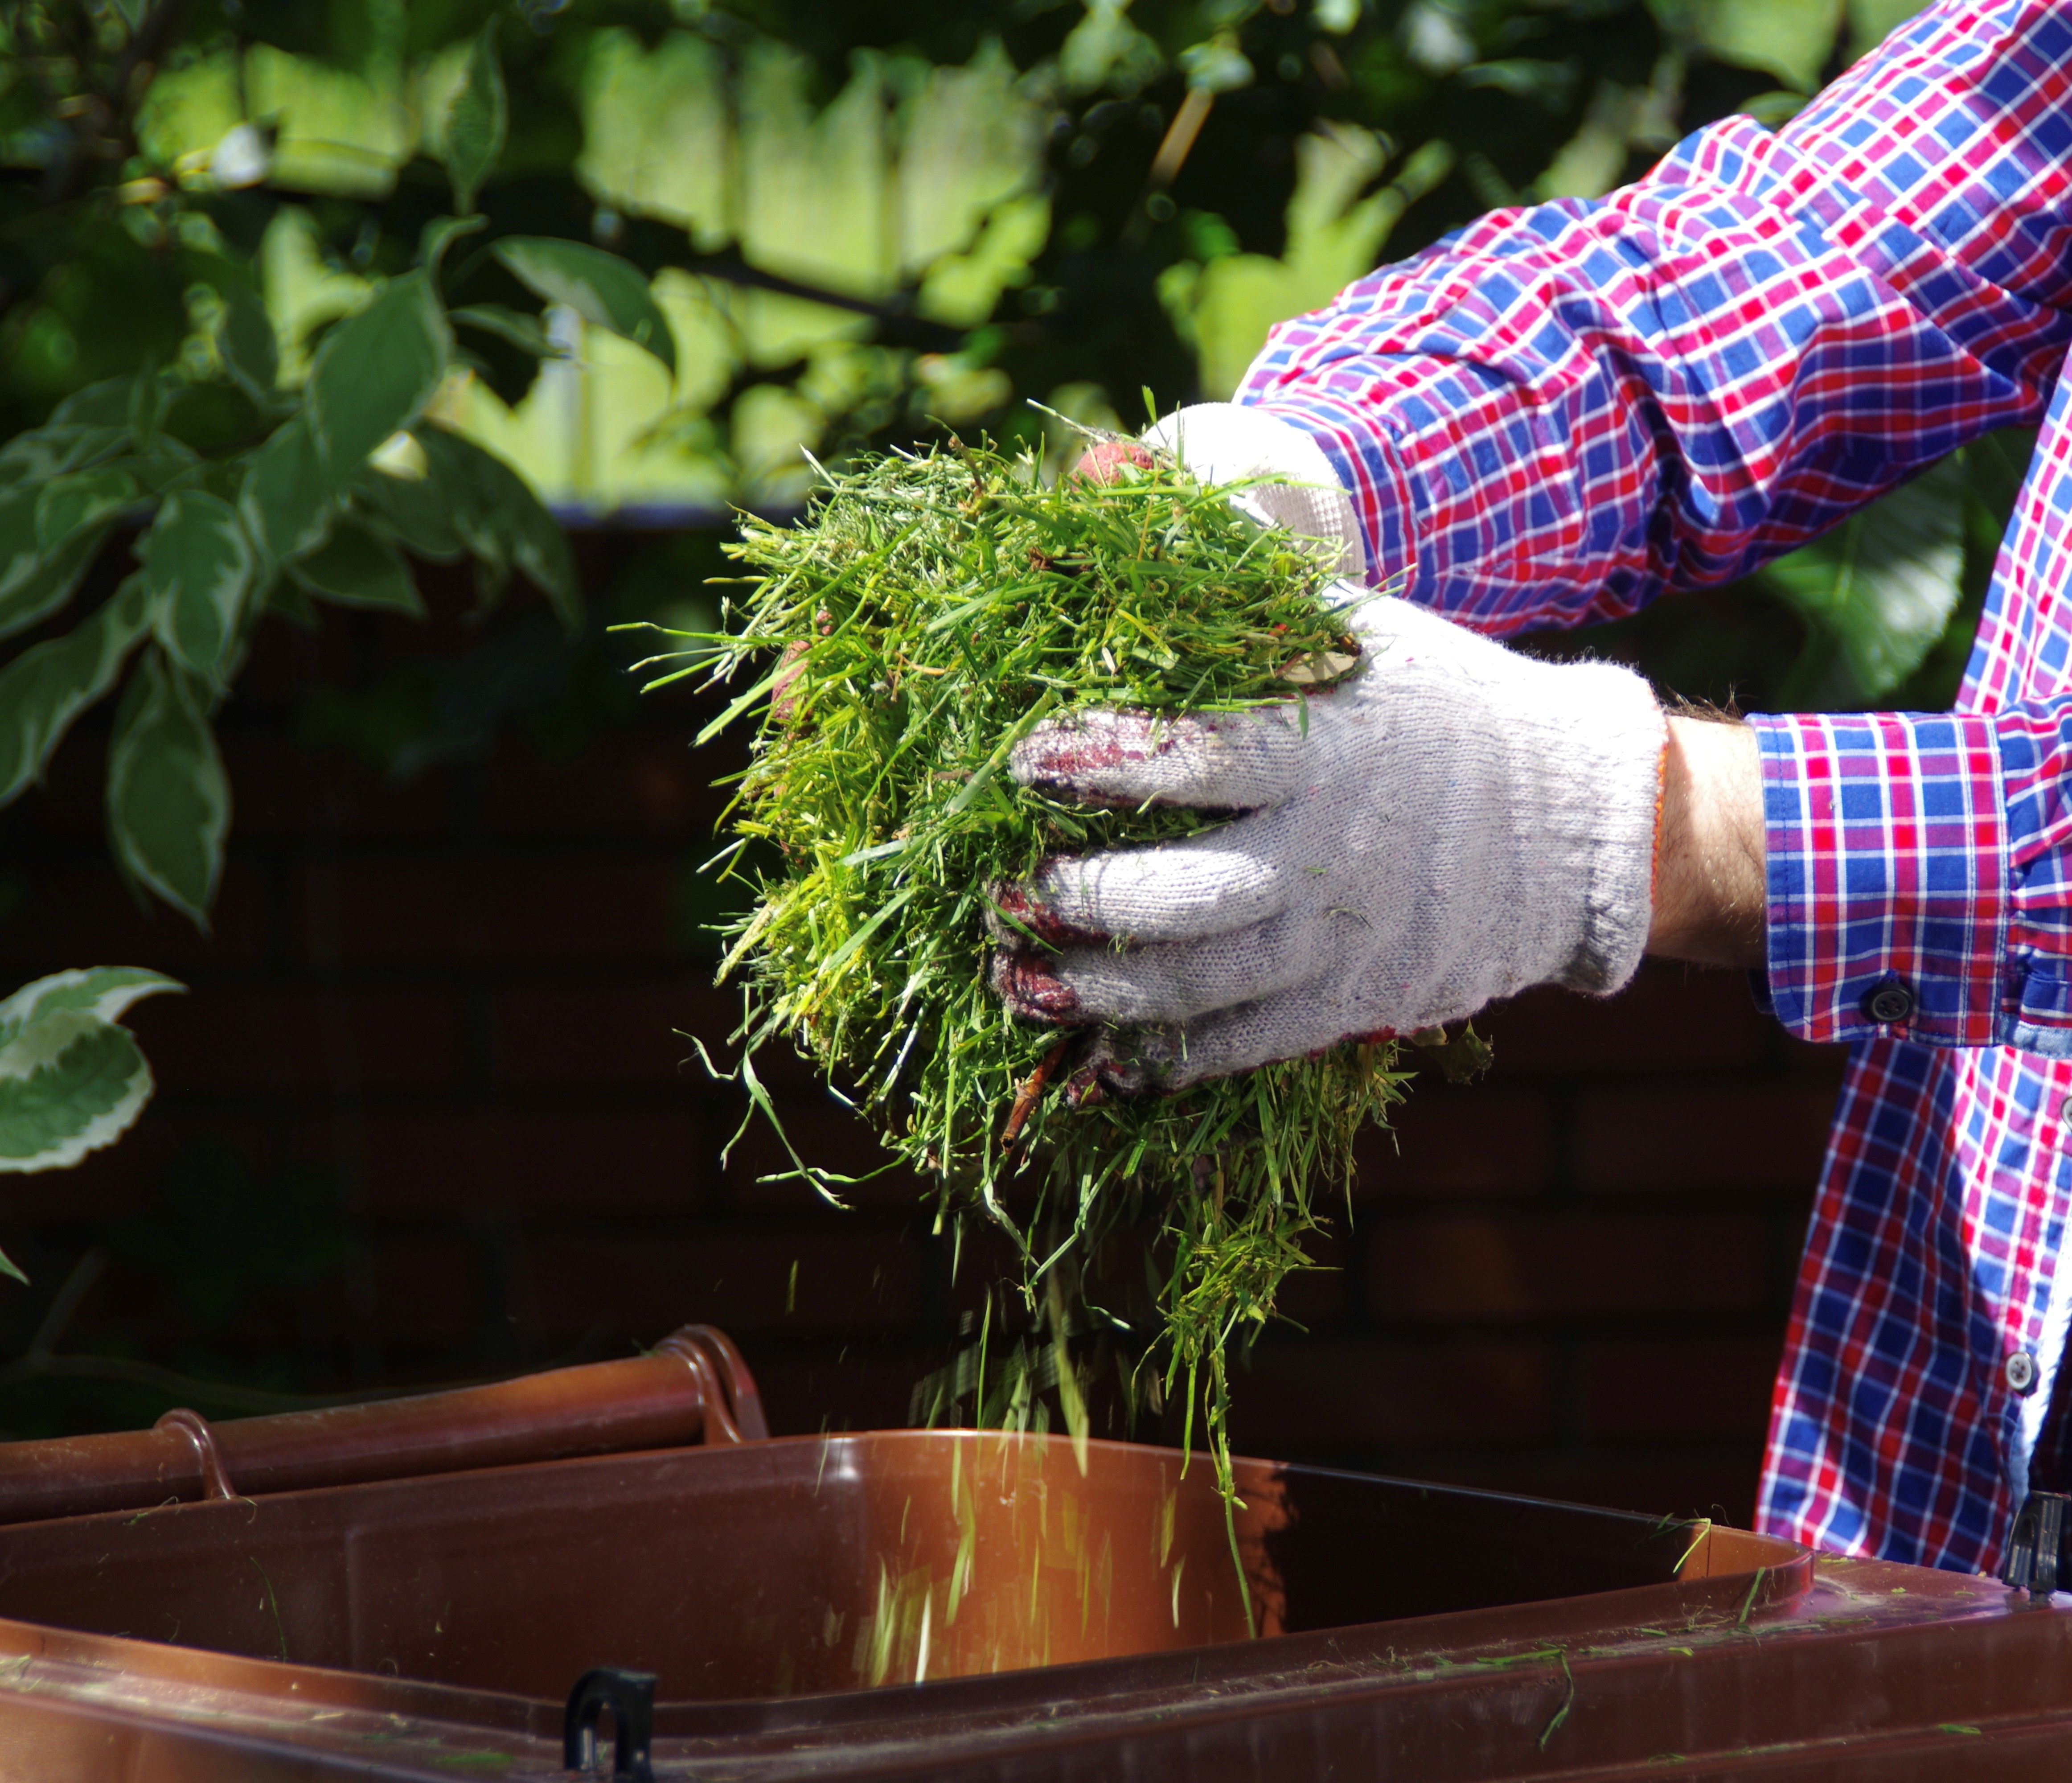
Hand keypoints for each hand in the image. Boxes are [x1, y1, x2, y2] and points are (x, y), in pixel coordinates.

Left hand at [990, 590, 1666, 1092]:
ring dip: (1092, 995)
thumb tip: (1107, 478)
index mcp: (1326, 752)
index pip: (1196, 761)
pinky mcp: (1350, 1004)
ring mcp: (1339, 943)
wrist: (1577, 823)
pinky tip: (1091, 1066)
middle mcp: (1325, 855)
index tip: (1027, 761)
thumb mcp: (1361, 624)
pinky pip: (1244, 1048)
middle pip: (1183, 899)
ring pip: (1197, 989)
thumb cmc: (1444, 706)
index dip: (1101, 765)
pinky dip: (1163, 1063)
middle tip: (1004, 890)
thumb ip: (1238, 575)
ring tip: (1012, 977)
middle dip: (1080, 899)